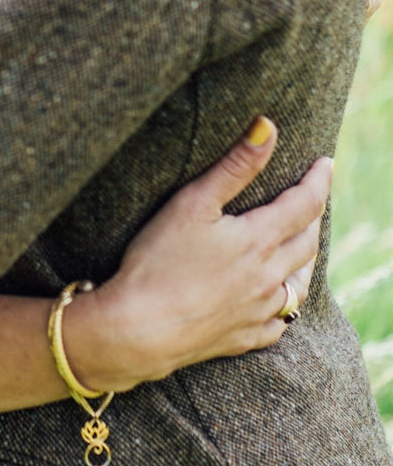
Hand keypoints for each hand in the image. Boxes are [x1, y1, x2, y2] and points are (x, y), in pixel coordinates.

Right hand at [63, 118, 329, 393]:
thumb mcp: (193, 202)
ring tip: (302, 248)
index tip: (325, 164)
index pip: (303, 204)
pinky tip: (277, 302)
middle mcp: (267, 277)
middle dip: (313, 218)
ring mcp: (258, 311)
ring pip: (298, 286)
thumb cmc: (159, 260)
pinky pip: (278, 324)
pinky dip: (283, 307)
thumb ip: (234, 165)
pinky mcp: (242, 338)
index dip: (317, 181)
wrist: (140, 329)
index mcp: (258, 240)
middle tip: (310, 201)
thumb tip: (268, 128)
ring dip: (305, 262)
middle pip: (306, 244)